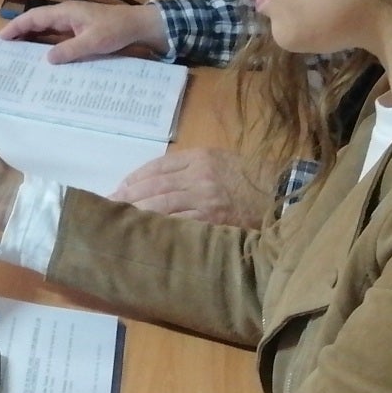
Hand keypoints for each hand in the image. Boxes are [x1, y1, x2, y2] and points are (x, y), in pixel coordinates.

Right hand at [0, 0, 168, 63]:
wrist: (138, 25)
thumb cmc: (116, 30)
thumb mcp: (93, 42)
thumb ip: (69, 50)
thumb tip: (47, 59)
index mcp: (65, 13)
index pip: (33, 18)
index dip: (16, 27)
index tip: (1, 38)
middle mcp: (65, 15)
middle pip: (36, 22)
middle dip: (18, 33)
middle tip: (4, 48)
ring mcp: (72, 22)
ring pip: (45, 29)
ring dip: (31, 38)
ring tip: (17, 53)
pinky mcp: (79, 29)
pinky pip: (56, 35)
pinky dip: (45, 42)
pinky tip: (42, 55)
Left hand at [110, 149, 271, 226]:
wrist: (284, 193)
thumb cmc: (251, 178)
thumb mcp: (220, 161)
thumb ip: (190, 168)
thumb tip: (154, 183)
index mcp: (199, 157)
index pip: (155, 167)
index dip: (132, 180)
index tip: (116, 190)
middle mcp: (199, 176)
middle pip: (152, 186)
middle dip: (127, 197)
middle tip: (107, 209)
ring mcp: (205, 199)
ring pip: (160, 206)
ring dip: (136, 214)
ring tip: (119, 224)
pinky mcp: (213, 221)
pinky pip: (178, 224)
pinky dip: (158, 229)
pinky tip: (145, 234)